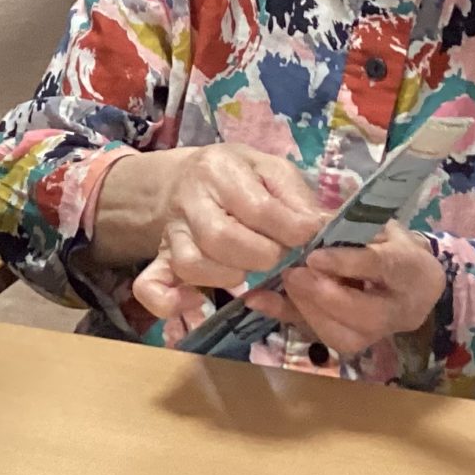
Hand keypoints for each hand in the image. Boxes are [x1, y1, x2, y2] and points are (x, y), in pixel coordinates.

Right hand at [118, 145, 325, 331]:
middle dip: (261, 256)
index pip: (259, 208)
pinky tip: (195, 304)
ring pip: (190, 264)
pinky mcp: (160, 259)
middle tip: (278, 257)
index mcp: (221, 170)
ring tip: (246, 274)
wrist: (190, 178)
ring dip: (226, 278)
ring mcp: (172, 233)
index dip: (292, 231)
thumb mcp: (273, 171)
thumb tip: (324, 229)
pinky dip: (168, 302)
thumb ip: (297, 199)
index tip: (310, 239)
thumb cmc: (243, 177)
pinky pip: (150, 286)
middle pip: (221, 238)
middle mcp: (190, 200)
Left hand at [252, 225, 448, 360]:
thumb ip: (346, 228)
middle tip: (292, 274)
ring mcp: (380, 333)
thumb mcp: (374, 225)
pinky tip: (262, 300)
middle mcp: (402, 309)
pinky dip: (290, 317)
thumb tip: (306, 224)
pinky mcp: (356, 343)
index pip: (380, 266)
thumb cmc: (389, 245)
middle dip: (324, 296)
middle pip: (366, 315)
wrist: (413, 282)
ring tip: (284, 282)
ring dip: (306, 310)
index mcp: (412, 268)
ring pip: (344, 335)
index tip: (313, 256)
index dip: (347, 263)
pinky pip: (322, 336)